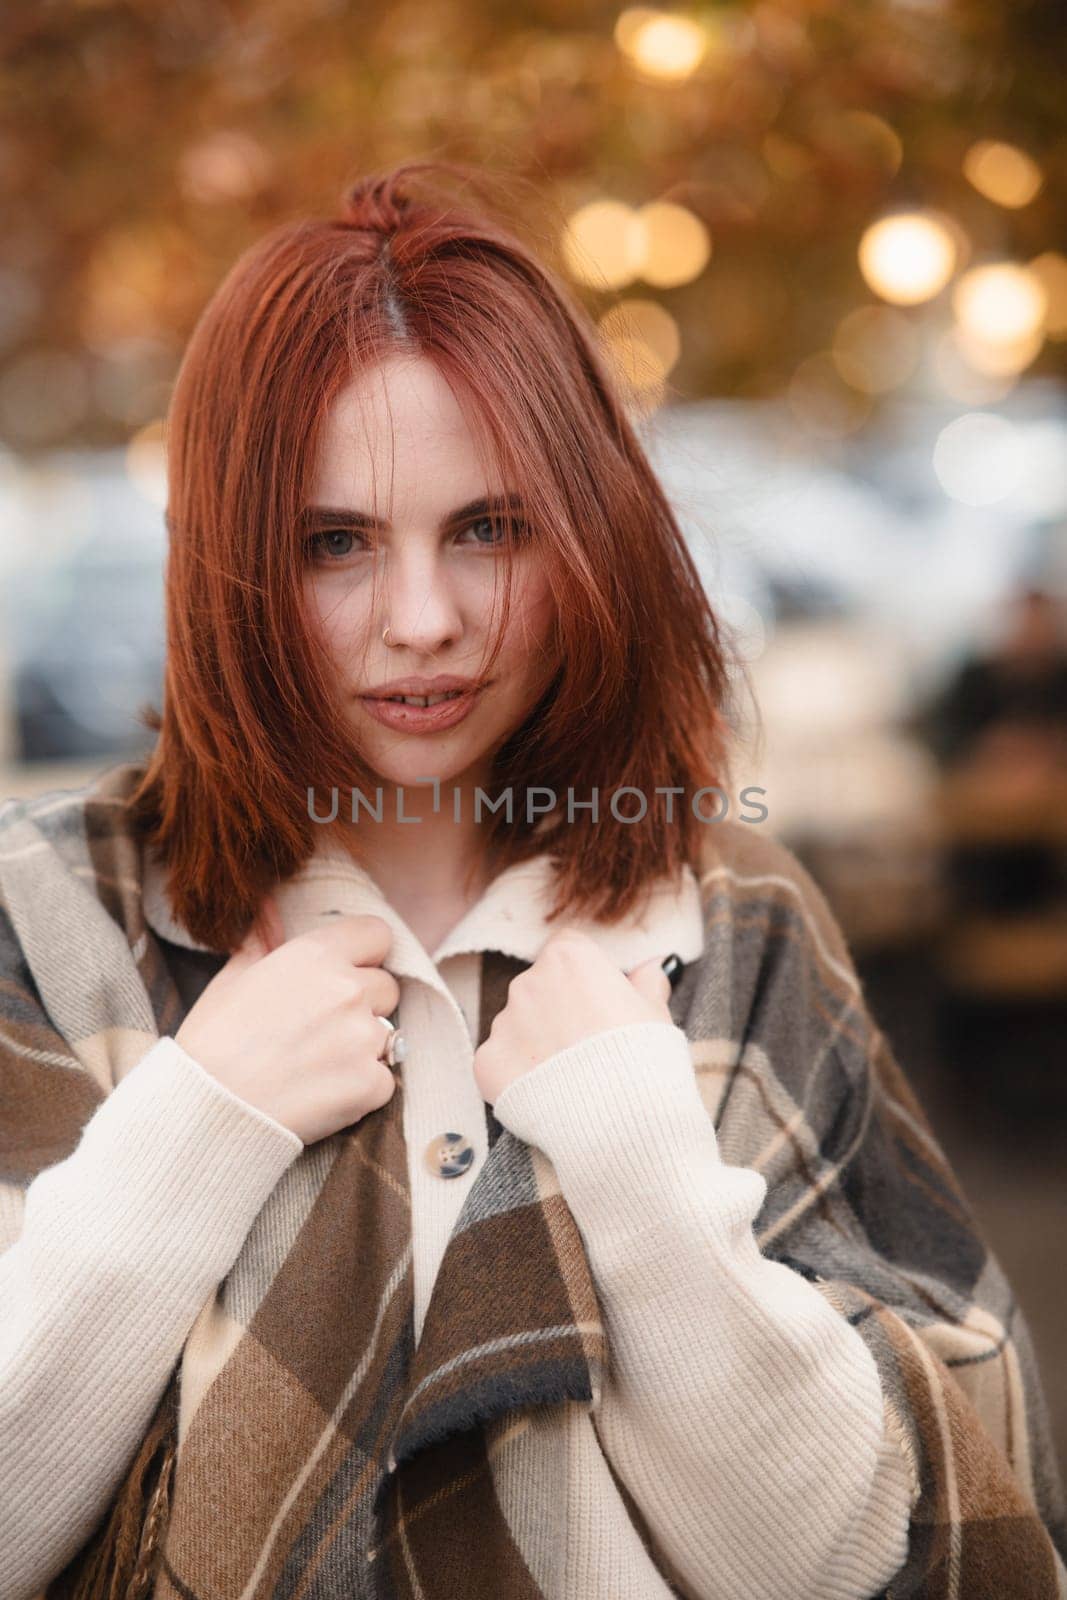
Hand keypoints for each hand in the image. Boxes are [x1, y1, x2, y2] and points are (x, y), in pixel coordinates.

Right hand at [175, 894, 400, 1146]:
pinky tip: (323, 1094)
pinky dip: (362, 1089)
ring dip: (362, 1049)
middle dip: (364, 1006)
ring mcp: (363, 1038)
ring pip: (386, 1036)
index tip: (350, 972)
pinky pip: (383, 1080)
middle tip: (321, 1030)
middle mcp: (347, 990)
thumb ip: (261, 941)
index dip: (366, 954)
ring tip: (315, 1066)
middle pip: (386, 988)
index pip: (377, 935)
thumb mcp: (232, 980)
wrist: (208, 1111)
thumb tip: (270, 906)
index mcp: (316, 956)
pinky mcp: (370, 1083)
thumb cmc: (212, 1044)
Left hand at [472, 927, 674, 1106]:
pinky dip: (519, 1076)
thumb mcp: (656, 1014)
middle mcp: (529, 981)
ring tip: (572, 1077)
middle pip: (541, 987)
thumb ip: (647, 983)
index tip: (600, 1004)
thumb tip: (652, 968)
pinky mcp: (486, 1062)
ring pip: (519, 1025)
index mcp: (569, 958)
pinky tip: (547, 1095)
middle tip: (588, 1047)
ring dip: (537, 1042)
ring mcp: (504, 1022)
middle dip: (558, 1010)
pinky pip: (501, 1062)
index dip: (585, 977)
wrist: (618, 1122)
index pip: (568, 951)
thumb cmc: (643, 1060)